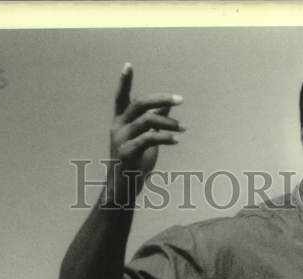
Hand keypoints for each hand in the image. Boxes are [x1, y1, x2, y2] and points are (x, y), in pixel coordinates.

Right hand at [107, 62, 183, 204]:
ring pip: (147, 120)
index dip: (124, 82)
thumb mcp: (147, 138)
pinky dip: (165, 137)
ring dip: (169, 123)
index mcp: (121, 121)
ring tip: (184, 129)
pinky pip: (148, 139)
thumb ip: (155, 121)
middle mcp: (118, 127)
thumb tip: (169, 104)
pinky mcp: (127, 152)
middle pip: (139, 104)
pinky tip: (176, 139)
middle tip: (181, 99)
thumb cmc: (135, 162)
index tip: (128, 65)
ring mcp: (121, 139)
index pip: (121, 97)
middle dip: (161, 99)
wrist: (124, 189)